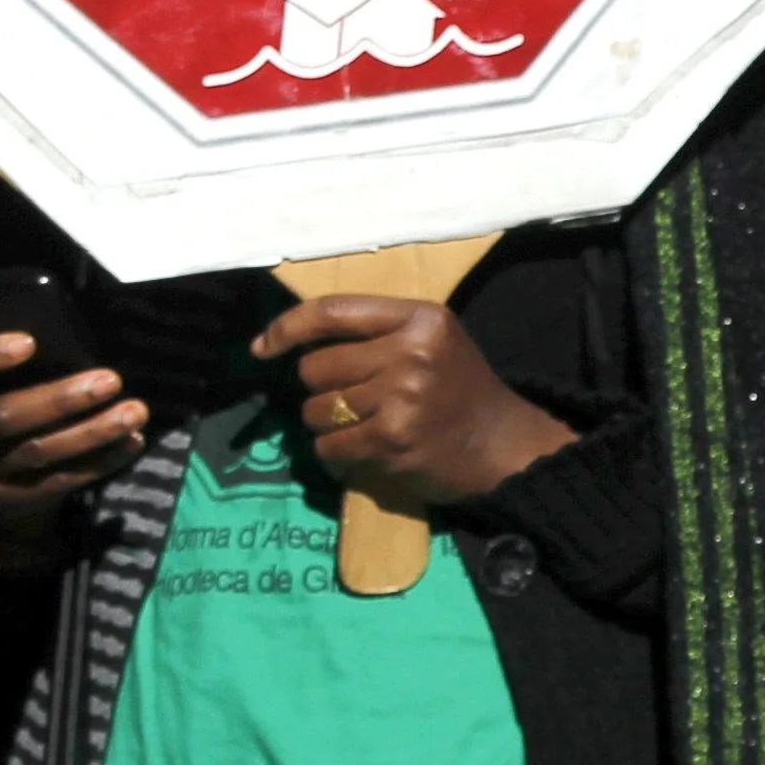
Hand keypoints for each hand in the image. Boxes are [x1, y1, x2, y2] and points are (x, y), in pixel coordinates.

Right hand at [0, 331, 144, 560]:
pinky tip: (132, 441)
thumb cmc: (2, 406)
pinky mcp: (12, 499)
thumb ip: (18, 363)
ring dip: (92, 432)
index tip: (29, 342)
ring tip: (135, 411)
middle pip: (3, 417)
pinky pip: (59, 481)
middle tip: (111, 380)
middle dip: (60, 399)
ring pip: (38, 452)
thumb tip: (70, 325)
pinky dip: (101, 461)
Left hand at [253, 296, 579, 515]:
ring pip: (316, 409)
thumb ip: (374, 333)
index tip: (262, 347)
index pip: (333, 312)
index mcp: (421, 318)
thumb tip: (286, 342)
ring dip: (328, 423)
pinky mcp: (391, 439)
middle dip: (321, 388)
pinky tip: (367, 450)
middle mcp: (412, 352)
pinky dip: (337, 453)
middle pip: (316, 367)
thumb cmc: (457, 388)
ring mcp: (402, 396)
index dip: (287, 328)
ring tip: (364, 425)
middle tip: (354, 399)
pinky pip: (328, 445)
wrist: (501, 445)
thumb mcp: (429, 342)